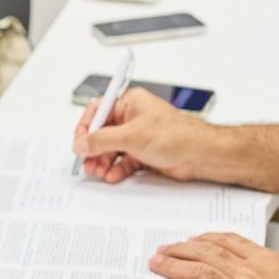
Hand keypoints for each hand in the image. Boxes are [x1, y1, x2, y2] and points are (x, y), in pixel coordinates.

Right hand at [73, 87, 213, 182]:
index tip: (79, 143)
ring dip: (103, 161)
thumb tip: (83, 143)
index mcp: (129, 103)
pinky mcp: (144, 153)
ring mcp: (138, 136)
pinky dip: (116, 169)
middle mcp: (133, 118)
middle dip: (93, 149)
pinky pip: (123, 161)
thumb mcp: (132, 136)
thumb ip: (103, 140)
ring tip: (98, 171)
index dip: (86, 128)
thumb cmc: (176, 135)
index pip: (98, 111)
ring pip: (112, 149)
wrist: (199, 154)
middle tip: (87, 162)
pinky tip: (113, 175)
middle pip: (103, 132)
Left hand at [149, 231, 278, 278]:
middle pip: (206, 252)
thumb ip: (275, 277)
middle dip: (180, 249)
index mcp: (266, 261)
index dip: (205, 239)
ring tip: (157, 264)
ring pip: (198, 271)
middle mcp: (250, 272)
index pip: (227, 241)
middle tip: (163, 250)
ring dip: (172, 266)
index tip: (192, 240)